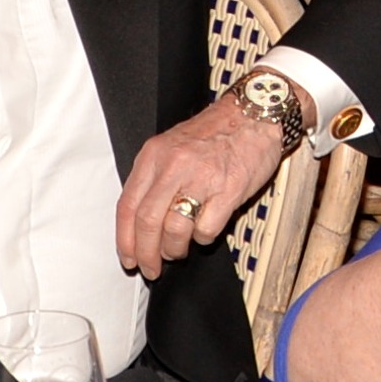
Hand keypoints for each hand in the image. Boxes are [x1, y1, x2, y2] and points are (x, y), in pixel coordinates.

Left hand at [115, 102, 291, 278]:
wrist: (255, 113)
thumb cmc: (216, 132)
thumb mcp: (172, 145)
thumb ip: (154, 178)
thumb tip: (140, 224)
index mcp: (154, 155)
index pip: (128, 205)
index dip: (125, 240)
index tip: (128, 258)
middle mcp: (174, 165)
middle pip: (148, 222)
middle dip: (146, 253)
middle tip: (151, 268)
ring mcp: (202, 177)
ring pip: (174, 230)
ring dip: (174, 249)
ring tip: (178, 250)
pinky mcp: (228, 190)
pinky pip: (206, 229)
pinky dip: (202, 238)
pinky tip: (204, 231)